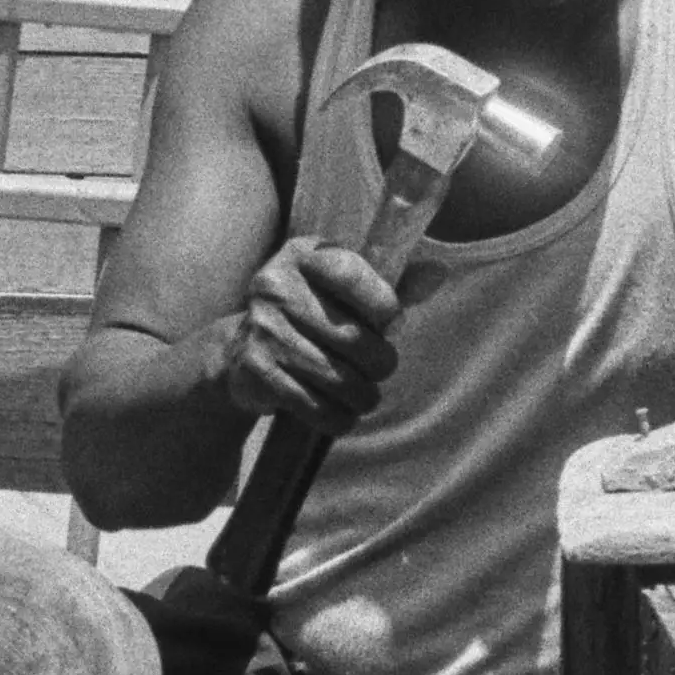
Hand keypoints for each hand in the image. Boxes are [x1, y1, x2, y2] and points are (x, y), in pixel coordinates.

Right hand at [214, 237, 399, 434]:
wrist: (236, 352)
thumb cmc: (308, 316)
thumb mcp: (341, 290)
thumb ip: (391, 284)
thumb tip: (439, 271)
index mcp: (302, 256)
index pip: (353, 275)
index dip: (383, 306)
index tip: (386, 323)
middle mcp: (276, 286)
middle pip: (354, 338)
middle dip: (379, 363)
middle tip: (378, 370)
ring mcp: (262, 329)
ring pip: (340, 379)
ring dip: (362, 396)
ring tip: (362, 395)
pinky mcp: (255, 370)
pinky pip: (315, 406)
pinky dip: (338, 418)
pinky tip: (340, 413)